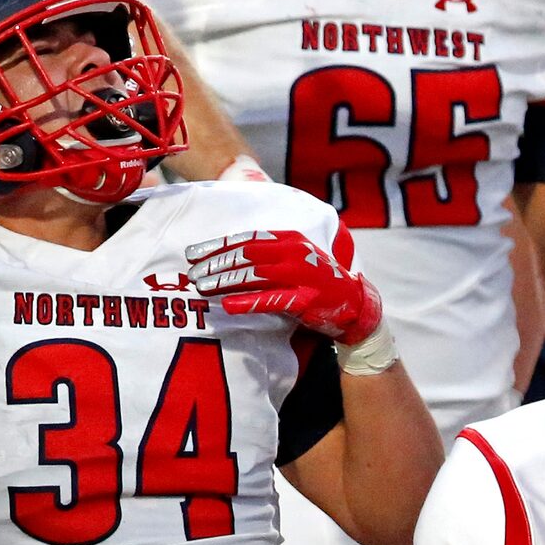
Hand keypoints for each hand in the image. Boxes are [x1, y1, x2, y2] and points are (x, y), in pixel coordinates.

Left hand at [188, 229, 383, 343]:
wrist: (353, 303)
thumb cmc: (315, 280)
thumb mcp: (293, 258)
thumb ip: (267, 253)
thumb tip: (228, 255)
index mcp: (290, 239)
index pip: (246, 239)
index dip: (218, 245)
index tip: (193, 253)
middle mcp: (294, 254)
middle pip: (246, 255)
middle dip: (215, 263)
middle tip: (191, 272)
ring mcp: (300, 276)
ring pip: (254, 276)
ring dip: (225, 281)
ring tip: (201, 287)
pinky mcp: (304, 300)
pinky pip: (271, 300)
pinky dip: (247, 302)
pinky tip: (227, 306)